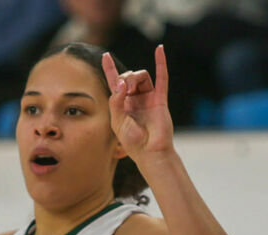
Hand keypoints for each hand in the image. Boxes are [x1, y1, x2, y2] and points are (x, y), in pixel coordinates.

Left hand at [102, 44, 172, 158]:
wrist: (150, 151)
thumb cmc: (132, 141)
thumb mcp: (117, 121)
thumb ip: (116, 101)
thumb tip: (122, 82)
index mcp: (121, 104)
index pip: (114, 82)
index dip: (109, 68)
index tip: (105, 56)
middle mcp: (134, 99)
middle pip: (128, 77)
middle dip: (124, 78)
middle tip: (124, 89)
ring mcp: (148, 98)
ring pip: (142, 76)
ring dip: (134, 76)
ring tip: (131, 88)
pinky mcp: (160, 99)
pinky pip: (162, 78)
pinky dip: (161, 63)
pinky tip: (160, 49)